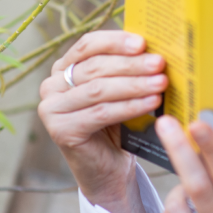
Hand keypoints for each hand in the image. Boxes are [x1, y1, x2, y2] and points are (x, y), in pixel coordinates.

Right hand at [37, 31, 166, 212]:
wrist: (108, 170)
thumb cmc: (117, 126)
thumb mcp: (120, 91)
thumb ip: (126, 68)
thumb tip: (154, 47)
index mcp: (63, 68)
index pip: (88, 44)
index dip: (115, 41)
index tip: (143, 42)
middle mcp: (51, 86)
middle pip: (95, 67)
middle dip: (131, 64)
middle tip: (159, 64)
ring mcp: (51, 109)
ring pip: (99, 89)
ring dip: (134, 85)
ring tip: (161, 83)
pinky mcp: (60, 130)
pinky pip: (101, 113)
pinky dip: (129, 106)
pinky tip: (151, 103)